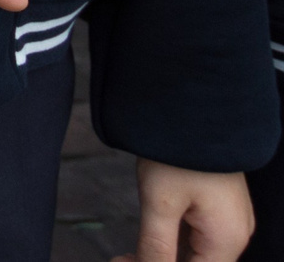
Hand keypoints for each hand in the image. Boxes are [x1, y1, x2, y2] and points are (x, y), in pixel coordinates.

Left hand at [118, 161, 251, 261]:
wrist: (196, 108)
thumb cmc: (180, 153)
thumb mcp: (160, 203)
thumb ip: (156, 246)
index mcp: (227, 240)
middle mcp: (234, 235)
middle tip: (119, 260)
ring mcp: (228, 221)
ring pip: (194, 254)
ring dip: (162, 257)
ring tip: (124, 256)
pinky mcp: (217, 208)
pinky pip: (196, 238)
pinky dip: (170, 243)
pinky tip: (144, 243)